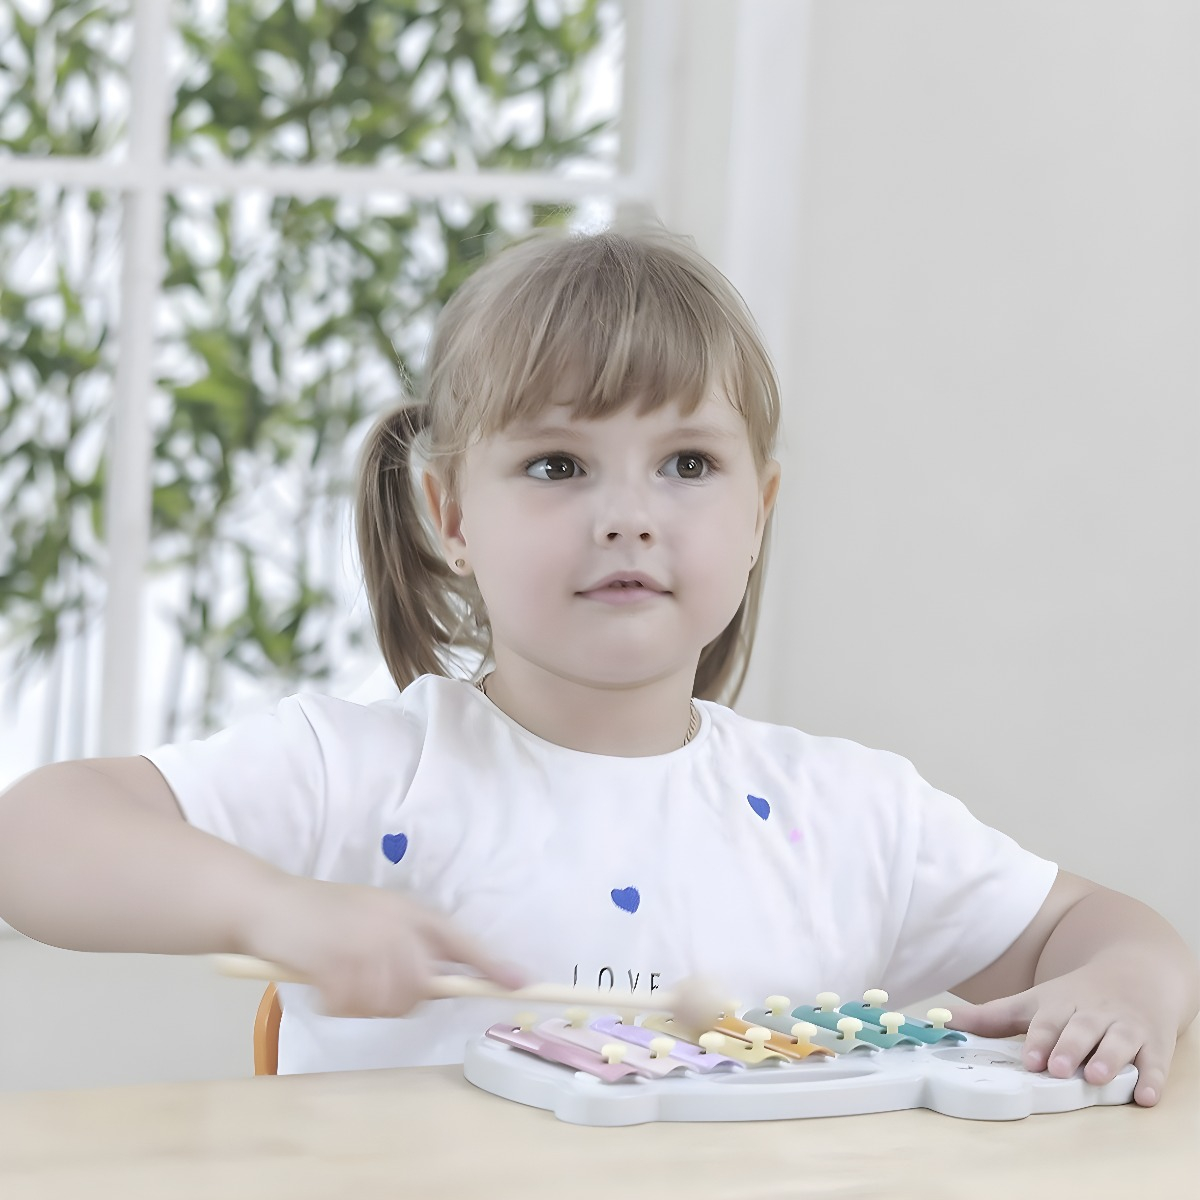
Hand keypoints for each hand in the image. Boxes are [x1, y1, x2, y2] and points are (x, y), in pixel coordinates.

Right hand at [240, 873, 524, 1017]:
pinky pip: (350, 1005)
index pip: (460, 940)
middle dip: (400, 999)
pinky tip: (321, 981)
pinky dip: (335, 1004)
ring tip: (339, 982)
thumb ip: (406, 944)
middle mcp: (395, 924)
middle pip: (422, 986)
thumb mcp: (374, 917)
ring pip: (388, 1001)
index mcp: (408, 911)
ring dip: (363, 1003)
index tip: (521, 983)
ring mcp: (366, 942)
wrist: (268, 903)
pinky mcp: (336, 962)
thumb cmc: (321, 912)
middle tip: (366, 990)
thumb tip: (438, 983)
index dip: (491, 963)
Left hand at [947, 962, 1177, 1106]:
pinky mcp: (1155, 1042)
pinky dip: (1152, 1078)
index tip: (1030, 1059)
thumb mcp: (1033, 1001)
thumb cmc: (1075, 997)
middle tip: (1057, 1068)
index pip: (1047, 1021)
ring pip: (1118, 1042)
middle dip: (1069, 1048)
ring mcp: (1126, 1027)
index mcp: (1061, 1005)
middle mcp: (1093, 1015)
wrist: (1136, 972)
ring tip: (1097, 1078)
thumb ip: (990, 1017)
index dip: (1038, 1039)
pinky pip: (1156, 1061)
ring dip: (1108, 1059)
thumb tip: (940, 1019)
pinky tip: (1147, 1096)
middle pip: (1081, 1030)